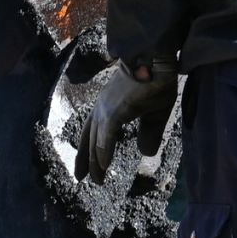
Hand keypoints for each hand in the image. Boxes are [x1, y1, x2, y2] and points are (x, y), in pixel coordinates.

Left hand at [76, 60, 179, 182]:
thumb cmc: (156, 78)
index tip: (90, 166)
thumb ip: (149, 132)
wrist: (155, 57)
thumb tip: (144, 154)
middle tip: (81, 178)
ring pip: (95, 141)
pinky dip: (103, 153)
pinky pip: (106, 137)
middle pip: (89, 138)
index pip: (95, 131)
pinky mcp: (114, 111)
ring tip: (95, 180)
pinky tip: (103, 166)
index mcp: (109, 105)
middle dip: (85, 159)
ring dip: (95, 162)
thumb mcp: (155, 111)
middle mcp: (102, 107)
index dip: (92, 150)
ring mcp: (106, 109)